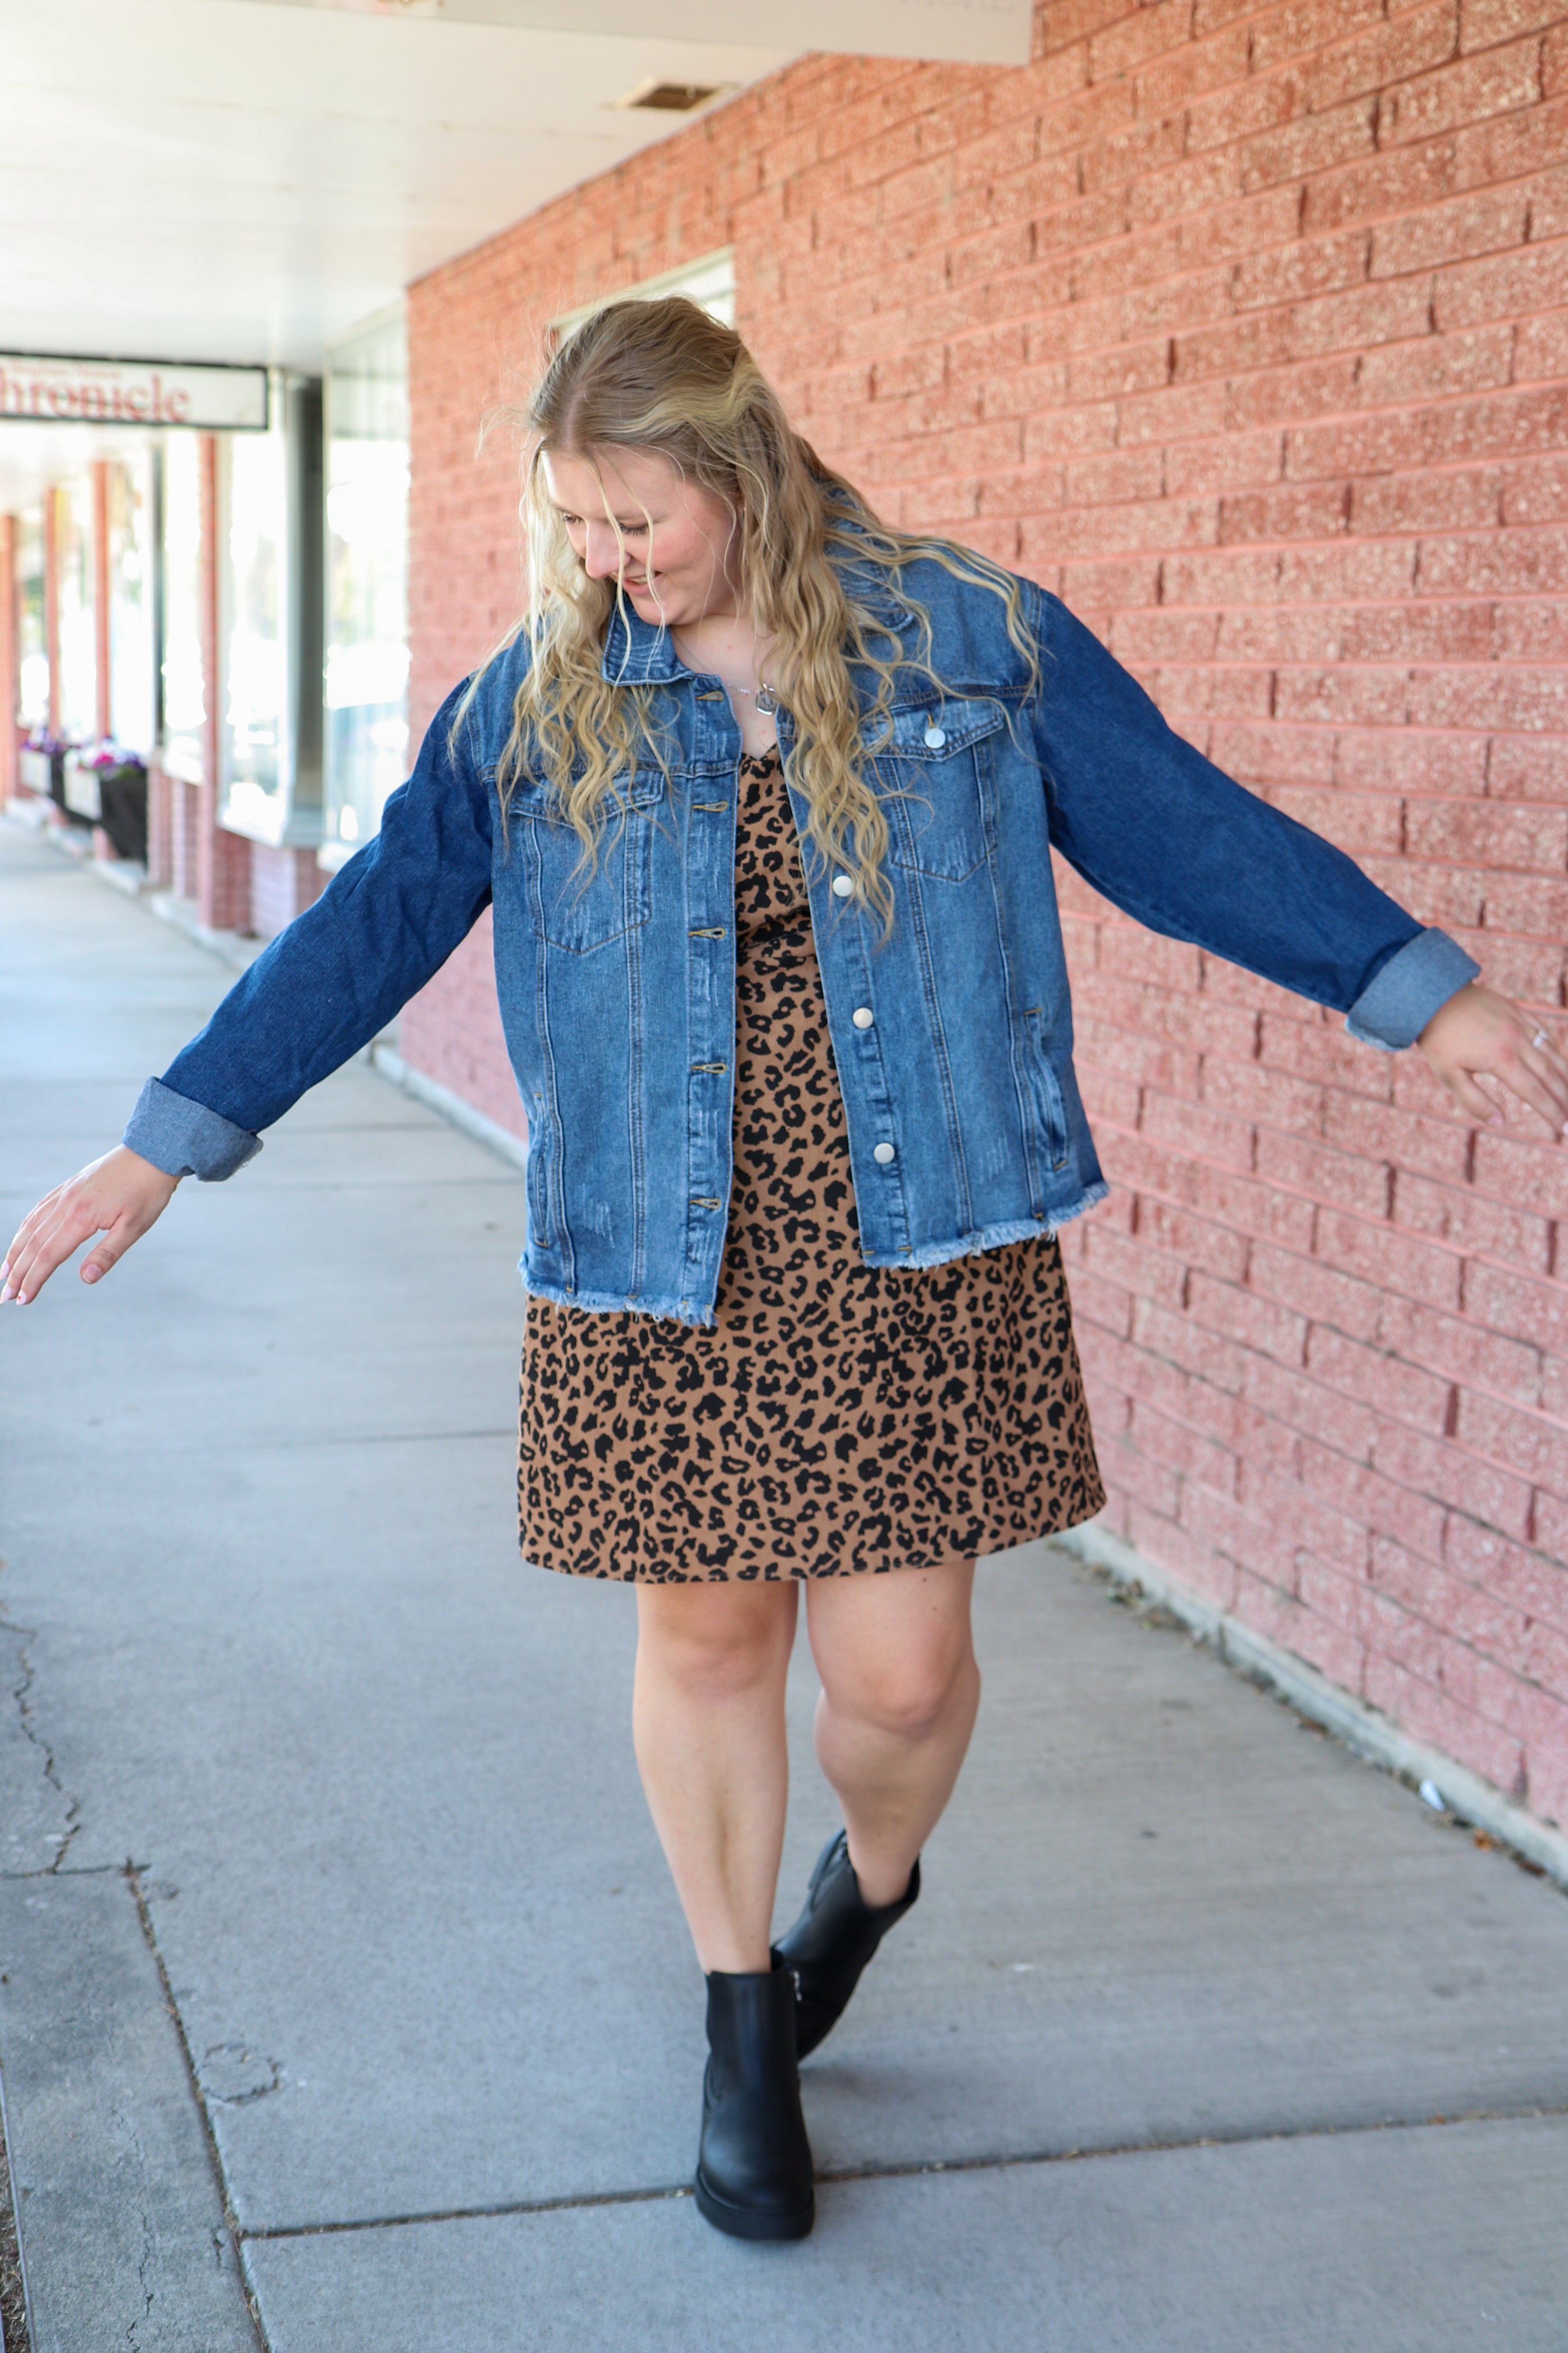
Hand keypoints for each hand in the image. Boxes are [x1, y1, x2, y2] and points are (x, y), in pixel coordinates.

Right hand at [2, 1147, 179, 1305]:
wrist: (151, 1153)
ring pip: (31, 1226)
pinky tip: (20, 1239)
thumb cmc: (147, 1192)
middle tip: (5, 1297)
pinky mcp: (68, 1187)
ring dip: (14, 1252)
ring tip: (3, 1273)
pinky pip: (38, 1209)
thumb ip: (107, 1254)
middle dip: (17, 1273)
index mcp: (81, 1218)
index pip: (48, 1256)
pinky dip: (25, 1228)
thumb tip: (86, 1279)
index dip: (33, 1280)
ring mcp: (64, 1194)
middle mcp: (66, 1204)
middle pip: (33, 1245)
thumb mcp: (134, 1228)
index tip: (22, 1300)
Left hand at [1418, 984, 1567, 1137]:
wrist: (1434, 998)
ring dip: (1567, 1078)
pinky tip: (1561, 1066)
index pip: (1535, 1093)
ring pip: (1553, 1055)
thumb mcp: (1448, 1076)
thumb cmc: (1439, 1041)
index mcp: (1502, 1059)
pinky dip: (1557, 1052)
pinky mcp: (1520, 1013)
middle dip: (1566, 1100)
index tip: (1564, 1129)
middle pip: (1551, 1076)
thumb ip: (1475, 1102)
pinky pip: (1545, 1035)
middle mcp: (1518, 1041)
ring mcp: (1521, 1025)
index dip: (1552, 1112)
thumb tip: (1500, 1123)